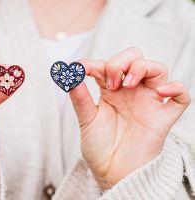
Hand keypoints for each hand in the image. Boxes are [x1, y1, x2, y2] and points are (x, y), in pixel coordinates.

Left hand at [70, 48, 190, 188]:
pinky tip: (162, 91)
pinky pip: (181, 97)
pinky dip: (177, 89)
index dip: (93, 63)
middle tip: (110, 82)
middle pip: (135, 58)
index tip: (79, 70)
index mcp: (110, 91)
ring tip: (126, 85)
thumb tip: (69, 75)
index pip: (106, 64)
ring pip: (158, 69)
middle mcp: (131, 92)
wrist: (112, 172)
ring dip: (142, 68)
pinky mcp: (162, 117)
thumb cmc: (99, 147)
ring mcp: (148, 102)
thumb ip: (80, 98)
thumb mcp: (86, 120)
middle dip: (120, 62)